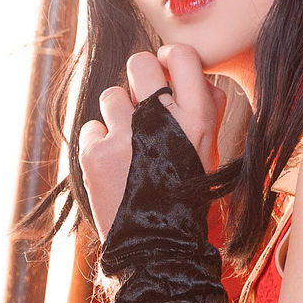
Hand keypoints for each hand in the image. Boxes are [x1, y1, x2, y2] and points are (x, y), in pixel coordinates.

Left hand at [78, 42, 230, 238]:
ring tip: (130, 149)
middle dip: (138, 78)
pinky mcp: (95, 152)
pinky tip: (113, 167)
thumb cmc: (188, 197)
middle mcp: (162, 120)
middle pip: (139, 63)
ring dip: (118, 117)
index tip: (166, 71)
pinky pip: (92, 127)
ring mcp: (125, 134)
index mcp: (198, 119)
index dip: (170, 58)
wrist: (158, 247)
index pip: (182, 55)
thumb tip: (196, 75)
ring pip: (112, 96)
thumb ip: (206, 109)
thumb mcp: (210, 153)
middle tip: (141, 105)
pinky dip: (99, 144)